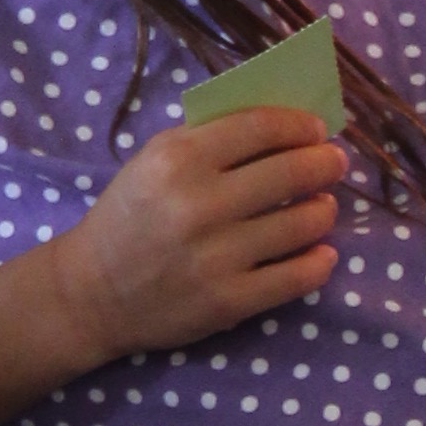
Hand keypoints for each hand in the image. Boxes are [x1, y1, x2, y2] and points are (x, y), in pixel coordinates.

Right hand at [46, 110, 344, 361]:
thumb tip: (284, 124)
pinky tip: (322, 253)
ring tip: (323, 208)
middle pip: (293, 173)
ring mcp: (216, 257)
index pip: (262, 128)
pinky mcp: (229, 301)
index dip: (301, 126)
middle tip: (334, 164)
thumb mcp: (153, 161)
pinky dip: (320, 262)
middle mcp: (199, 205)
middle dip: (325, 164)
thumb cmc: (130, 216)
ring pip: (304, 224)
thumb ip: (210, 137)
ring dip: (325, 211)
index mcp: (178, 160)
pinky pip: (298, 278)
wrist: (91, 293)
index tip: (317, 131)